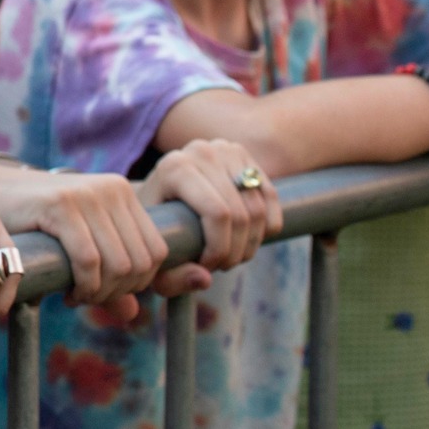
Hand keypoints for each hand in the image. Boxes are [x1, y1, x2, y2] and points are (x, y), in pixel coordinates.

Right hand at [0, 166, 165, 311]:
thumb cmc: (31, 223)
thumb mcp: (79, 248)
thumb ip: (108, 278)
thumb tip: (134, 313)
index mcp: (121, 192)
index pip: (156, 252)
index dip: (136, 284)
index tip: (105, 292)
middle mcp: (111, 188)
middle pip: (140, 263)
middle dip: (116, 292)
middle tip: (87, 297)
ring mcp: (86, 193)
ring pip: (118, 265)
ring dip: (99, 294)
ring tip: (75, 295)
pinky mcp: (60, 203)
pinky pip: (89, 261)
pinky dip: (83, 287)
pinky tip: (67, 292)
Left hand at [137, 140, 279, 293]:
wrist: (161, 195)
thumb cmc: (158, 229)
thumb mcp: (157, 258)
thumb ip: (172, 278)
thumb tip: (205, 279)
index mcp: (174, 167)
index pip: (218, 214)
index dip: (221, 249)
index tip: (207, 267)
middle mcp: (200, 151)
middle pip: (241, 214)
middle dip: (236, 251)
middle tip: (222, 265)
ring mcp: (225, 149)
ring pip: (259, 209)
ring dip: (252, 243)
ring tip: (231, 254)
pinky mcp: (244, 155)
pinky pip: (271, 199)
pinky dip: (267, 227)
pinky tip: (247, 238)